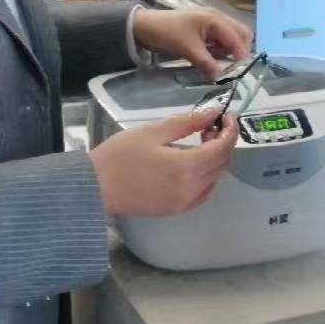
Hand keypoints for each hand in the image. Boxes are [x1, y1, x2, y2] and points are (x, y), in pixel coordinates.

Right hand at [90, 107, 239, 216]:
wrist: (94, 187)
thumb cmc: (120, 155)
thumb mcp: (153, 131)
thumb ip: (187, 122)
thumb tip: (213, 113)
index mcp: (187, 167)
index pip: (223, 148)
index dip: (230, 129)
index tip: (225, 116)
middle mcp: (191, 189)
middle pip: (223, 164)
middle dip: (224, 142)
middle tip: (209, 126)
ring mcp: (184, 203)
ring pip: (215, 179)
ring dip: (216, 159)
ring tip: (201, 142)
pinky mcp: (175, 210)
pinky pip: (203, 193)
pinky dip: (208, 177)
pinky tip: (195, 165)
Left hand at [132, 7, 251, 75]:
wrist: (143, 26)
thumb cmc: (167, 33)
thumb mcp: (188, 49)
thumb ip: (207, 63)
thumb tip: (221, 77)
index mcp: (215, 19)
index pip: (238, 38)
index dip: (241, 55)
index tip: (239, 72)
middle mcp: (217, 18)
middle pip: (240, 34)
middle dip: (238, 51)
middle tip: (229, 67)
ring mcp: (210, 23)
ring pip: (230, 38)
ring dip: (227, 52)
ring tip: (214, 63)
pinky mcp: (203, 30)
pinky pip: (219, 41)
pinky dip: (217, 50)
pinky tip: (208, 58)